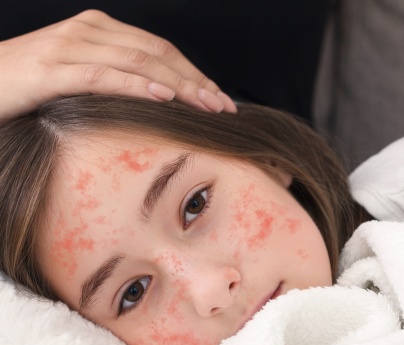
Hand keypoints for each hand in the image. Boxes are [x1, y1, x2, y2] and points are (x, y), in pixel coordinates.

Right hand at [0, 9, 236, 119]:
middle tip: (223, 106)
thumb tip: (156, 98)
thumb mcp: (79, 76)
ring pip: (138, 61)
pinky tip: (164, 96)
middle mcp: (88, 30)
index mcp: (98, 30)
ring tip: (207, 106)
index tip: (219, 98)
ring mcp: (69, 47)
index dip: (194, 73)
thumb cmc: (30, 85)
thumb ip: (113, 78)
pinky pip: (104, 76)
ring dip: (179, 85)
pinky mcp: (53, 70)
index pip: (159, 49)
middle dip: (196, 81)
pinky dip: (138, 85)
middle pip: (157, 53)